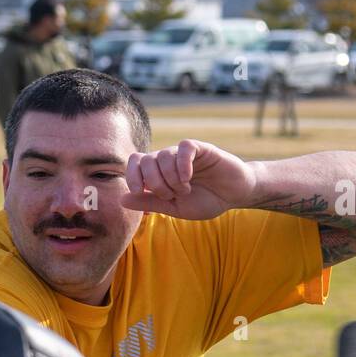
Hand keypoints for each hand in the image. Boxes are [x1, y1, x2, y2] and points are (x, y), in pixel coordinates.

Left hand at [121, 139, 256, 218]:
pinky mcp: (201, 148)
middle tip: (170, 196)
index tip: (138, 191)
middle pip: (145, 160)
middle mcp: (168, 160)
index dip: (131, 175)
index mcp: (158, 172)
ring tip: (185, 190)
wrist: (234, 196)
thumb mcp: (174, 208)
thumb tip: (121, 199)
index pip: (135, 162)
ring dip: (170, 179)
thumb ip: (149, 202)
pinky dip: (181, 165)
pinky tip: (188, 178)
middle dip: (153, 183)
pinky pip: (184, 148)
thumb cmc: (205, 201)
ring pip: (163, 156)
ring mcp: (183, 153)